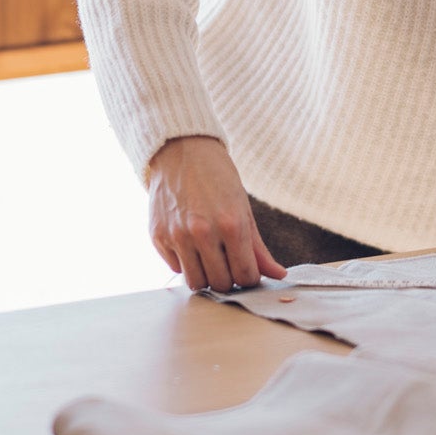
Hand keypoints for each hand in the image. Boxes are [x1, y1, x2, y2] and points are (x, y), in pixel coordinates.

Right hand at [146, 136, 286, 292]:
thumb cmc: (217, 177)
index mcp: (231, 225)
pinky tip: (190, 244)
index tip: (247, 271)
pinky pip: (175, 268)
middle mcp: (203, 233)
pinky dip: (185, 262)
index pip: (245, 276)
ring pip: (196, 283)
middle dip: (229, 278)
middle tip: (228, 263)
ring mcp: (177, 236)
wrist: (181, 150)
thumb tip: (278, 274)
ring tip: (210, 258)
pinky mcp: (157, 236)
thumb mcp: (243, 208)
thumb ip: (258, 247)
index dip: (249, 277)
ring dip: (206, 275)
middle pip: (221, 284)